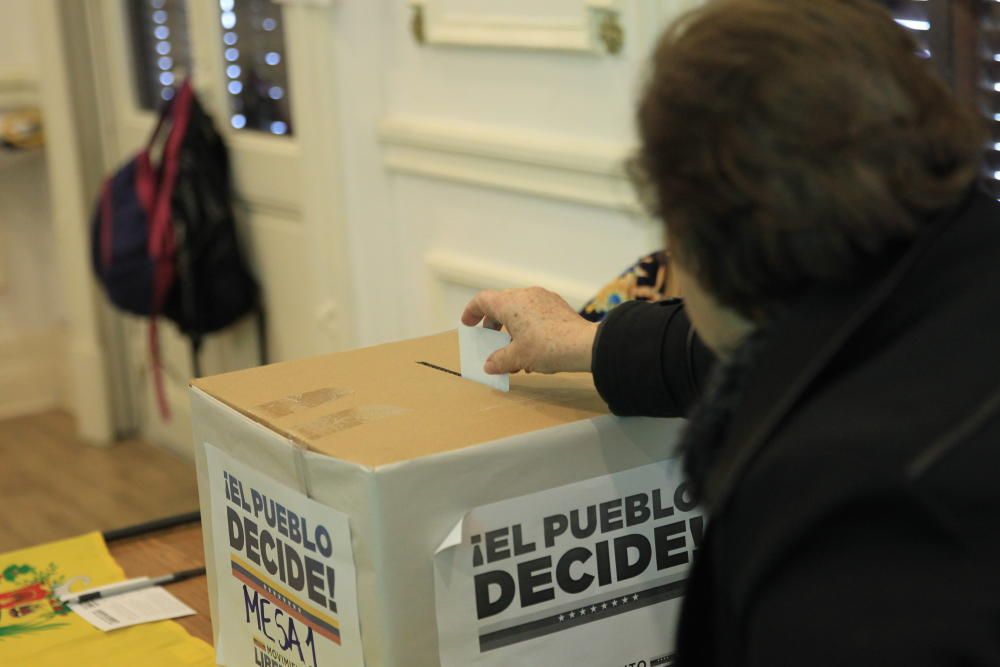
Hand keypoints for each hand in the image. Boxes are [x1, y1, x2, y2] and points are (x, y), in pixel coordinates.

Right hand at [461, 287, 597, 374]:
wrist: (584, 346)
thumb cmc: (548, 347)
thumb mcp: (518, 357)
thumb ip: (499, 360)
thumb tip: (489, 365)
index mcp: (510, 303)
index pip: (483, 300)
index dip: (472, 311)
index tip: (468, 323)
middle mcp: (525, 295)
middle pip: (501, 304)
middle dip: (493, 324)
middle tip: (492, 340)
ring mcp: (543, 298)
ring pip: (519, 310)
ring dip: (512, 329)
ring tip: (514, 351)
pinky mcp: (557, 306)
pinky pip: (535, 312)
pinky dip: (527, 327)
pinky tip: (533, 349)